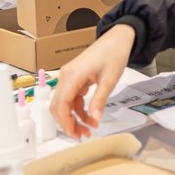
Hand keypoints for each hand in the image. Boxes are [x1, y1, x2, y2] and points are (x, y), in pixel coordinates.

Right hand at [50, 24, 134, 138]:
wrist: (117, 38)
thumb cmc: (114, 55)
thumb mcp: (109, 80)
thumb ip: (100, 100)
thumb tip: (94, 118)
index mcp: (73, 75)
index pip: (61, 103)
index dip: (66, 122)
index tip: (76, 134)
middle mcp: (66, 76)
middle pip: (58, 105)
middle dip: (68, 123)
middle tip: (82, 135)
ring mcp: (69, 76)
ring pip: (64, 103)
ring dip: (74, 117)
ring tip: (89, 129)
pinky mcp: (74, 77)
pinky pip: (72, 97)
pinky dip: (79, 109)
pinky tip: (91, 116)